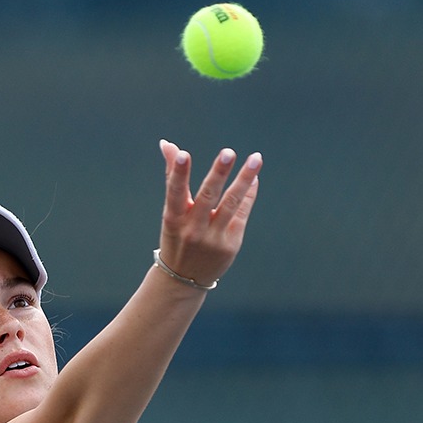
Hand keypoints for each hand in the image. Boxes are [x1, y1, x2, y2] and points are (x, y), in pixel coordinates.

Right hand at [156, 139, 261, 286]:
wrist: (184, 278)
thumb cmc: (177, 235)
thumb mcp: (171, 211)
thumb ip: (173, 177)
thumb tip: (167, 143)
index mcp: (174, 218)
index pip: (175, 192)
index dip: (178, 173)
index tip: (183, 153)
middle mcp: (193, 228)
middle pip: (208, 197)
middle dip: (218, 173)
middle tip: (228, 152)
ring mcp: (214, 238)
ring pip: (231, 204)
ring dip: (244, 180)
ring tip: (256, 158)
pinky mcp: (231, 244)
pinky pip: (242, 213)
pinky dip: (249, 194)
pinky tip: (254, 178)